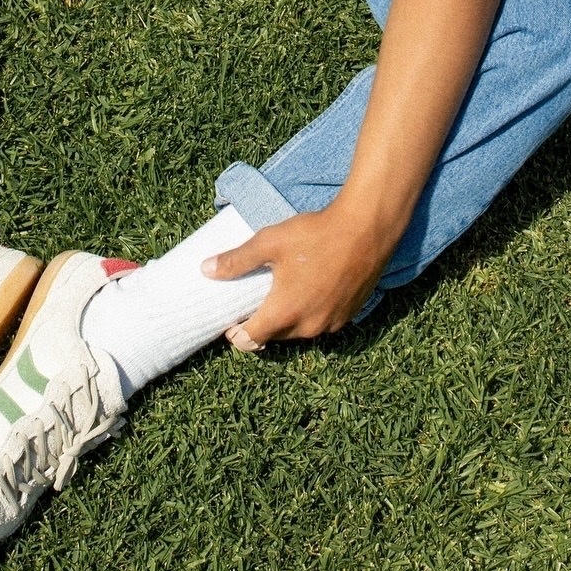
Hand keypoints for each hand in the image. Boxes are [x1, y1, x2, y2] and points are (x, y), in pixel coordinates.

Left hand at [202, 201, 392, 346]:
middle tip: (253, 303)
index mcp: (284, 313)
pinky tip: (310, 291)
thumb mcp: (269, 242)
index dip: (236, 333)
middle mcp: (308, 327)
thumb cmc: (315, 234)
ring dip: (287, 320)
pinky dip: (311, 314)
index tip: (231, 321)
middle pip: (274, 337)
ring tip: (282, 295)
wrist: (365, 229)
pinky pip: (321, 323)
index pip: (250, 340)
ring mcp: (331, 324)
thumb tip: (205, 270)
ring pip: (299, 331)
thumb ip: (236, 260)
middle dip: (261, 325)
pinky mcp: (349, 316)